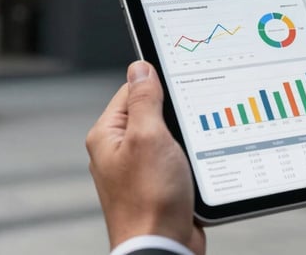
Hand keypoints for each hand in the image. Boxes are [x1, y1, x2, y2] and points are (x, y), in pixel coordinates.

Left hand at [86, 61, 205, 254]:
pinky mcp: (159, 185)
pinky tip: (197, 166)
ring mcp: (140, 169)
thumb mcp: (148, 137)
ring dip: (185, 140)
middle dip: (175, 116)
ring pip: (169, 137)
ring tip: (190, 152)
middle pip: (153, 113)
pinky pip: (177, 159)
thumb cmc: (150, 199)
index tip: (179, 87)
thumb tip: (140, 68)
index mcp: (108, 135)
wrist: (162, 247)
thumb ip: (144, 100)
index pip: (132, 91)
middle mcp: (120, 151)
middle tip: (187, 124)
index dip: (158, 86)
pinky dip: (190, 159)